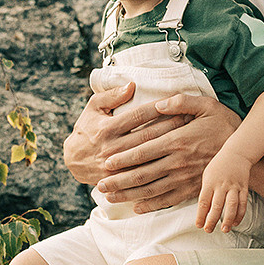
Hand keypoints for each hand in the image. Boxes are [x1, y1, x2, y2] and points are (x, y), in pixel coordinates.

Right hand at [63, 80, 192, 187]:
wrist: (73, 161)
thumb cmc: (86, 129)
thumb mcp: (93, 108)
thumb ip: (111, 96)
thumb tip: (132, 85)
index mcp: (108, 128)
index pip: (139, 115)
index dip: (159, 108)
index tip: (177, 102)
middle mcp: (113, 147)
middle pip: (149, 135)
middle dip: (171, 125)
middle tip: (190, 117)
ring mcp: (117, 165)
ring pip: (150, 155)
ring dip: (170, 145)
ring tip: (189, 136)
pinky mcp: (120, 179)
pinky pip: (144, 173)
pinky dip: (161, 167)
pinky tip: (176, 159)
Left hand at [97, 93, 240, 213]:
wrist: (246, 151)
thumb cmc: (225, 124)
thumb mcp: (206, 105)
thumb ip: (181, 102)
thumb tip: (158, 104)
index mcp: (178, 139)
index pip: (143, 150)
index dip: (122, 157)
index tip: (105, 162)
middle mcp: (178, 161)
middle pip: (142, 173)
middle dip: (118, 180)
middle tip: (99, 184)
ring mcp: (185, 178)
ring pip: (151, 189)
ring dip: (128, 194)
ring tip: (110, 197)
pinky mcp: (193, 189)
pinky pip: (168, 200)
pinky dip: (151, 205)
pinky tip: (137, 207)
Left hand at [198, 150, 253, 232]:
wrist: (237, 153)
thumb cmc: (218, 166)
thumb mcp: (208, 175)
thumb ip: (206, 192)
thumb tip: (205, 211)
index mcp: (210, 182)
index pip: (204, 201)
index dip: (201, 215)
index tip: (199, 225)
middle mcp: (222, 185)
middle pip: (217, 206)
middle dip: (212, 220)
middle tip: (208, 230)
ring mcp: (234, 187)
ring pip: (232, 205)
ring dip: (228, 219)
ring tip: (224, 229)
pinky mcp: (244, 188)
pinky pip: (243, 203)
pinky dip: (240, 214)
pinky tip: (236, 223)